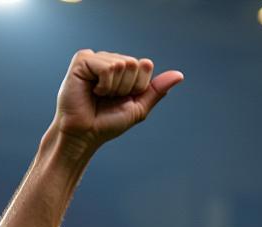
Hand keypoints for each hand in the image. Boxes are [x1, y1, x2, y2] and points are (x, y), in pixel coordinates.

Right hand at [53, 49, 182, 150]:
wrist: (85, 134)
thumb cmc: (108, 123)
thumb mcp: (138, 107)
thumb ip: (156, 90)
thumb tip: (179, 75)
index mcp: (124, 69)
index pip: (145, 66)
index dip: (138, 88)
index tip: (122, 99)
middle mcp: (110, 60)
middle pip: (134, 64)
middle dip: (126, 87)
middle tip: (109, 98)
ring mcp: (96, 58)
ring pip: (121, 64)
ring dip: (114, 88)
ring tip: (100, 95)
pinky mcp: (82, 60)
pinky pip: (107, 67)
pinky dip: (104, 84)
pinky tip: (92, 90)